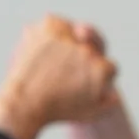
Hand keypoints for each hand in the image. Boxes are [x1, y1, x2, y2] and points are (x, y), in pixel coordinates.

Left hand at [0, 15, 118, 138]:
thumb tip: (115, 96)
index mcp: (102, 69)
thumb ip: (106, 104)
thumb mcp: (88, 114)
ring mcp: (69, 36)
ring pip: (75, 33)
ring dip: (66, 44)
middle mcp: (88, 51)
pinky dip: (50, 33)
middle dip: (80, 60)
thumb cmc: (56, 113)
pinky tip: (41, 53)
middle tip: (63, 73)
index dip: (96, 76)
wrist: (23, 105)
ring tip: (50, 65)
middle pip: (92, 48)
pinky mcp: (51, 25)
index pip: (108, 65)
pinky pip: (56, 24)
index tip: (81, 84)